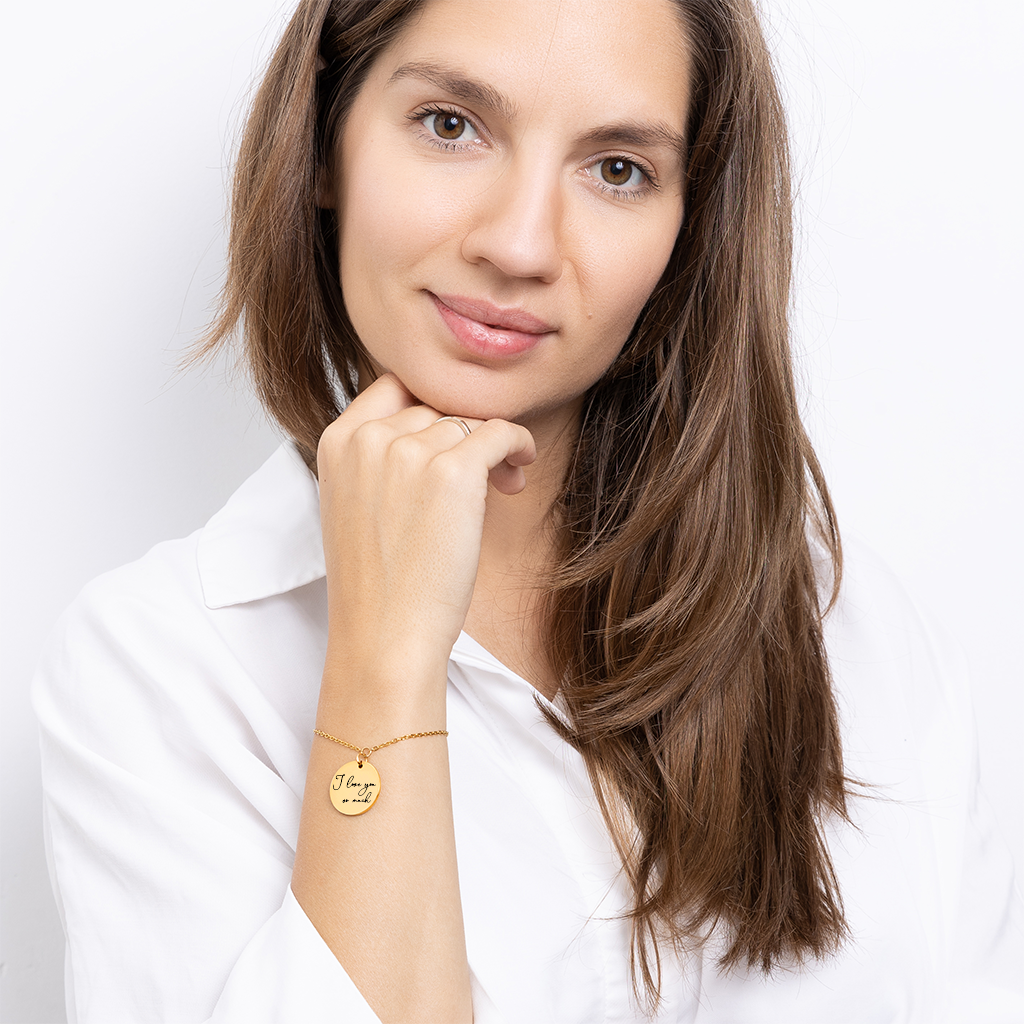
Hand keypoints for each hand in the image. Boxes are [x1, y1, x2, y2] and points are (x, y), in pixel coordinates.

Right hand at [316, 374, 535, 693]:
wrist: (385, 637)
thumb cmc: (378, 586)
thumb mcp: (357, 506)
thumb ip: (380, 461)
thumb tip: (440, 431)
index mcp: (337, 442)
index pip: (394, 388)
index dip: (429, 410)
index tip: (449, 442)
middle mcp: (368, 438)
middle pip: (434, 408)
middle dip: (462, 436)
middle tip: (483, 476)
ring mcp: (408, 451)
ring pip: (468, 423)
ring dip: (491, 449)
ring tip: (502, 487)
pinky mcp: (453, 471)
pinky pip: (501, 432)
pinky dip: (519, 445)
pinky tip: (521, 467)